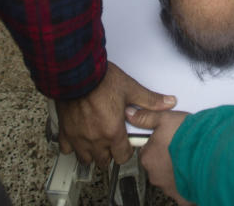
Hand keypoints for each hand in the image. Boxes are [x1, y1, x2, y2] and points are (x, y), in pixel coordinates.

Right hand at [55, 62, 176, 168]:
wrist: (76, 72)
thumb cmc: (100, 80)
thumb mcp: (130, 88)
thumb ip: (150, 100)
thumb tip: (168, 103)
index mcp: (112, 131)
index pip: (122, 156)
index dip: (126, 150)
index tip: (125, 142)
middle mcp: (95, 138)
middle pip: (104, 161)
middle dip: (109, 154)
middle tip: (112, 142)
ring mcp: (78, 137)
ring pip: (85, 158)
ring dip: (92, 153)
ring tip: (97, 142)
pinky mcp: (65, 131)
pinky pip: (66, 149)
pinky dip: (72, 146)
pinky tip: (79, 137)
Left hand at [126, 108, 193, 205]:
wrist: (212, 155)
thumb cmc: (190, 139)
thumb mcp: (165, 119)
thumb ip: (146, 118)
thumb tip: (131, 115)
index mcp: (149, 156)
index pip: (147, 150)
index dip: (159, 142)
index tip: (169, 138)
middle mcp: (156, 175)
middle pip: (158, 165)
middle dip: (168, 157)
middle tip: (181, 147)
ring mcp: (169, 187)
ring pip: (170, 177)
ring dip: (178, 169)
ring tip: (191, 157)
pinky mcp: (183, 196)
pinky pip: (183, 189)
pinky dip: (188, 182)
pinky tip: (195, 172)